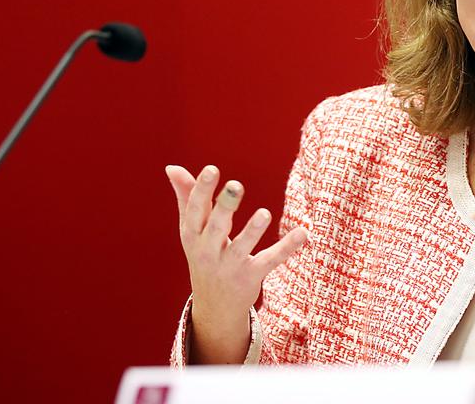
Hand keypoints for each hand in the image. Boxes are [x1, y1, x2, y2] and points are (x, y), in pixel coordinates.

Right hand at [165, 165, 306, 357]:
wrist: (214, 307)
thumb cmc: (204, 256)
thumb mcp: (192, 230)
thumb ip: (186, 197)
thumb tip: (172, 167)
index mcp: (193, 235)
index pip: (195, 210)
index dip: (202, 190)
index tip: (212, 169)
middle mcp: (208, 251)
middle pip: (216, 227)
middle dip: (224, 207)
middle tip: (236, 185)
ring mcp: (229, 266)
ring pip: (240, 247)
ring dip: (252, 231)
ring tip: (264, 213)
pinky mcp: (250, 276)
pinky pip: (269, 261)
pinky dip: (286, 248)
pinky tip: (303, 233)